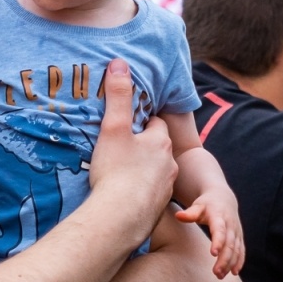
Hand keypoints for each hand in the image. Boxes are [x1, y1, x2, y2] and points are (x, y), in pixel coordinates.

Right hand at [89, 59, 176, 223]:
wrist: (121, 218)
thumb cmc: (117, 171)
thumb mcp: (114, 128)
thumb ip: (118, 96)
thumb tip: (121, 63)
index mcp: (160, 142)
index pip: (156, 124)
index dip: (141, 123)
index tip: (127, 125)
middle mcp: (169, 164)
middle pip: (157, 149)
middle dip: (142, 147)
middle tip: (120, 148)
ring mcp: (165, 188)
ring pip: (155, 172)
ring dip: (142, 171)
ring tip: (120, 173)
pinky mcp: (157, 208)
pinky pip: (149, 194)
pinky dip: (139, 192)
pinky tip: (123, 195)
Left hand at [175, 184, 244, 277]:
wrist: (223, 199)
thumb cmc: (206, 204)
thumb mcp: (197, 206)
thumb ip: (189, 213)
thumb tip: (178, 216)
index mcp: (219, 216)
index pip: (219, 230)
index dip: (218, 241)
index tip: (213, 253)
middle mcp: (230, 224)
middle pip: (229, 243)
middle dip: (224, 259)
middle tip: (216, 273)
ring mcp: (236, 231)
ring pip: (236, 249)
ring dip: (230, 263)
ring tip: (220, 276)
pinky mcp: (239, 237)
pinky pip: (242, 250)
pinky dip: (239, 261)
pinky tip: (234, 272)